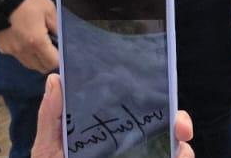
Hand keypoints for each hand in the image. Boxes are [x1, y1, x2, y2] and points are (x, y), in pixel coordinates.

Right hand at [0, 0, 58, 73]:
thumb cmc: (28, 1)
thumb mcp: (49, 10)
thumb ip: (57, 27)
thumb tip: (61, 40)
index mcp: (37, 43)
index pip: (52, 63)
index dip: (59, 59)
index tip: (61, 52)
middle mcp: (24, 51)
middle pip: (40, 67)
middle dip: (48, 61)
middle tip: (51, 49)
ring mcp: (11, 51)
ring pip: (28, 64)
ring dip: (36, 59)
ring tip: (38, 45)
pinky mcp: (2, 48)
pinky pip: (17, 56)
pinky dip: (24, 53)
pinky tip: (25, 40)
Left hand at [32, 74, 196, 157]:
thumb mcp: (48, 148)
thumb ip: (51, 117)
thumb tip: (56, 79)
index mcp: (110, 134)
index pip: (137, 111)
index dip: (155, 101)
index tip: (165, 95)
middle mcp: (131, 148)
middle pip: (166, 130)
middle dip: (180, 122)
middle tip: (181, 127)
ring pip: (176, 152)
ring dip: (183, 150)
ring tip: (180, 153)